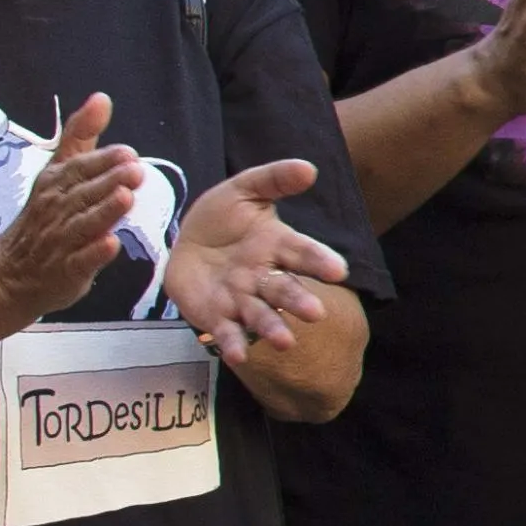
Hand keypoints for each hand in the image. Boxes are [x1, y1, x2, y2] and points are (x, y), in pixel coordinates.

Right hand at [0, 95, 136, 339]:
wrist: (12, 272)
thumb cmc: (46, 214)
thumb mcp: (59, 172)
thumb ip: (81, 136)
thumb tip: (101, 98)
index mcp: (55, 183)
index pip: (78, 168)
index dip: (102, 160)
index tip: (127, 152)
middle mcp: (56, 209)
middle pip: (83, 193)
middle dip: (109, 180)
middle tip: (135, 169)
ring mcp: (60, 241)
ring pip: (83, 224)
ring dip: (104, 211)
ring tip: (126, 198)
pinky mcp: (66, 270)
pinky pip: (80, 261)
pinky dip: (94, 254)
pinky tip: (111, 245)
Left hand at [164, 159, 346, 362]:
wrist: (186, 243)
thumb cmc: (223, 217)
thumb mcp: (244, 189)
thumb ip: (275, 179)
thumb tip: (309, 168)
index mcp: (277, 245)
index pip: (303, 252)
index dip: (320, 261)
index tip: (338, 271)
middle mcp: (265, 276)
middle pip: (286, 290)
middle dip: (299, 301)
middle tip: (315, 314)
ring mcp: (242, 299)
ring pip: (262, 315)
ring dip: (274, 328)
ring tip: (285, 342)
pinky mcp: (217, 317)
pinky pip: (227, 333)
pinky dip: (234, 345)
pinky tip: (238, 356)